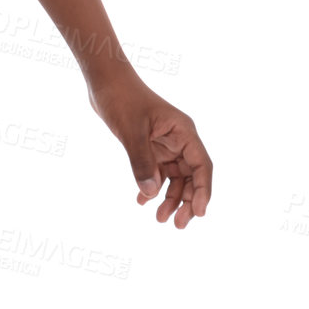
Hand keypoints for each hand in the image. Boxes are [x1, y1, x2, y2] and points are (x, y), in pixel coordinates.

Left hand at [88, 72, 211, 228]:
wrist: (105, 83)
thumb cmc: (121, 99)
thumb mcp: (131, 131)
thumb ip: (141, 161)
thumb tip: (151, 194)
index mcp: (184, 132)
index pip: (202, 166)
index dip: (204, 191)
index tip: (199, 213)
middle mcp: (179, 140)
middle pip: (192, 176)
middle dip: (187, 201)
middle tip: (176, 225)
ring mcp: (166, 145)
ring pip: (175, 178)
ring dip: (169, 198)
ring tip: (160, 219)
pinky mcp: (151, 148)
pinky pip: (158, 173)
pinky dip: (152, 188)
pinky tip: (142, 201)